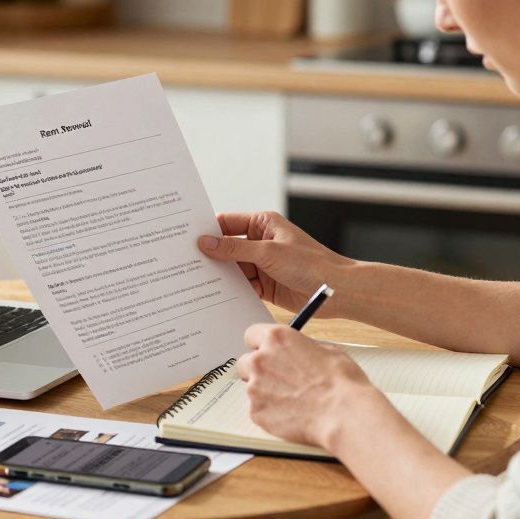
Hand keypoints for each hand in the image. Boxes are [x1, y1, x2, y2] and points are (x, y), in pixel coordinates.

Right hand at [198, 211, 354, 314]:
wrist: (336, 290)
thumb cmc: (311, 263)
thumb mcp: (268, 252)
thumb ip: (235, 249)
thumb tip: (206, 243)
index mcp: (262, 224)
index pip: (226, 223)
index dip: (207, 230)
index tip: (185, 238)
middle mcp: (260, 242)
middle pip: (226, 247)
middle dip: (209, 255)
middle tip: (183, 262)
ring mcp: (261, 264)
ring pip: (231, 268)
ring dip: (217, 275)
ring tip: (192, 281)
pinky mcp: (263, 284)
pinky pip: (240, 285)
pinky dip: (228, 290)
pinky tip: (212, 295)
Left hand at [236, 323, 379, 450]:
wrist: (343, 413)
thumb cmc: (341, 382)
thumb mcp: (326, 349)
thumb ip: (300, 347)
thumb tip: (295, 350)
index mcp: (276, 339)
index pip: (251, 335)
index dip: (261, 345)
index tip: (266, 351)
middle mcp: (260, 360)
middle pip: (246, 362)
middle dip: (259, 369)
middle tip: (278, 378)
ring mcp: (255, 388)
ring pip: (252, 387)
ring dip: (265, 391)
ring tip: (292, 399)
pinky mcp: (257, 412)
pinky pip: (258, 410)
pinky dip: (270, 412)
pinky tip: (291, 413)